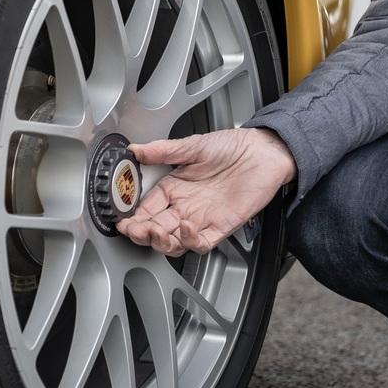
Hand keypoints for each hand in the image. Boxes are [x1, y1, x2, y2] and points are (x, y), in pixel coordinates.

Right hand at [117, 127, 296, 255]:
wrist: (263, 152)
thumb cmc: (232, 146)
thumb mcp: (193, 145)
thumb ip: (162, 150)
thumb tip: (135, 150)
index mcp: (174, 188)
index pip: (147, 209)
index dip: (134, 218)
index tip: (124, 221)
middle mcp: (185, 206)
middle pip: (157, 230)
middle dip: (143, 233)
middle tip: (135, 230)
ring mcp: (202, 218)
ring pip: (175, 242)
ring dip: (162, 241)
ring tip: (156, 232)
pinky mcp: (221, 226)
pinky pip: (202, 242)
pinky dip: (191, 241)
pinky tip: (185, 228)